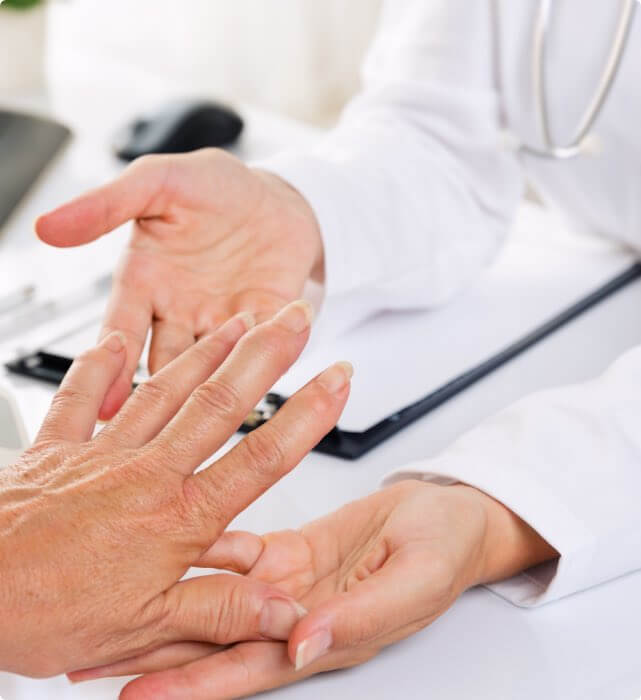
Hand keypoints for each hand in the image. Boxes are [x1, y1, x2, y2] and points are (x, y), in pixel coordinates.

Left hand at [0, 300, 351, 677]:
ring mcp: (101, 452)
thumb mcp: (146, 627)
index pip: (260, 458)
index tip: (335, 382)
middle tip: (294, 318)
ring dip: (207, 351)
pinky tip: (116, 341)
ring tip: (237, 320)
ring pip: (166, 388)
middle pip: (220, 403)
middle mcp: (146, 472)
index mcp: (176, 517)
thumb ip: (220, 611)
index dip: (307, 417)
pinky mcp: (57, 447)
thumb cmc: (44, 611)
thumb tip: (282, 609)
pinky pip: (81, 396)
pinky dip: (99, 366)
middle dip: (266, 355)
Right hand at [35, 149, 322, 419]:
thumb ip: (107, 205)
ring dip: (213, 382)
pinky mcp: (266, 320)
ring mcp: (223, 321)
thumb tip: (48, 225)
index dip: (115, 368)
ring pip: (213, 364)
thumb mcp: (157, 182)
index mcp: (146, 283)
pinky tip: (266, 367)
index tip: (107, 407)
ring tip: (212, 405)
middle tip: (160, 429)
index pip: (122, 333)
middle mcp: (181, 311)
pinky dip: (267, 356)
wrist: (276, 195)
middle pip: (166, 362)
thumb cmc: (215, 188)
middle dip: (162, 396)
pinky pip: (266, 345)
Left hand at [81, 480, 556, 698]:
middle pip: (215, 640)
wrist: (449, 515)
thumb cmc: (443, 551)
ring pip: (215, 598)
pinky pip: (237, 552)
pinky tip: (167, 548)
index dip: (193, 685)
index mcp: (327, 637)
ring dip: (166, 603)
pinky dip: (201, 551)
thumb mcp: (413, 585)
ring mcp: (289, 582)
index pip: (247, 669)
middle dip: (154, 651)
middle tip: (92, 656)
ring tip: (111, 609)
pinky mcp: (289, 550)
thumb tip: (304, 644)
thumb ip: (359, 617)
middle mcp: (297, 615)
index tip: (137, 695)